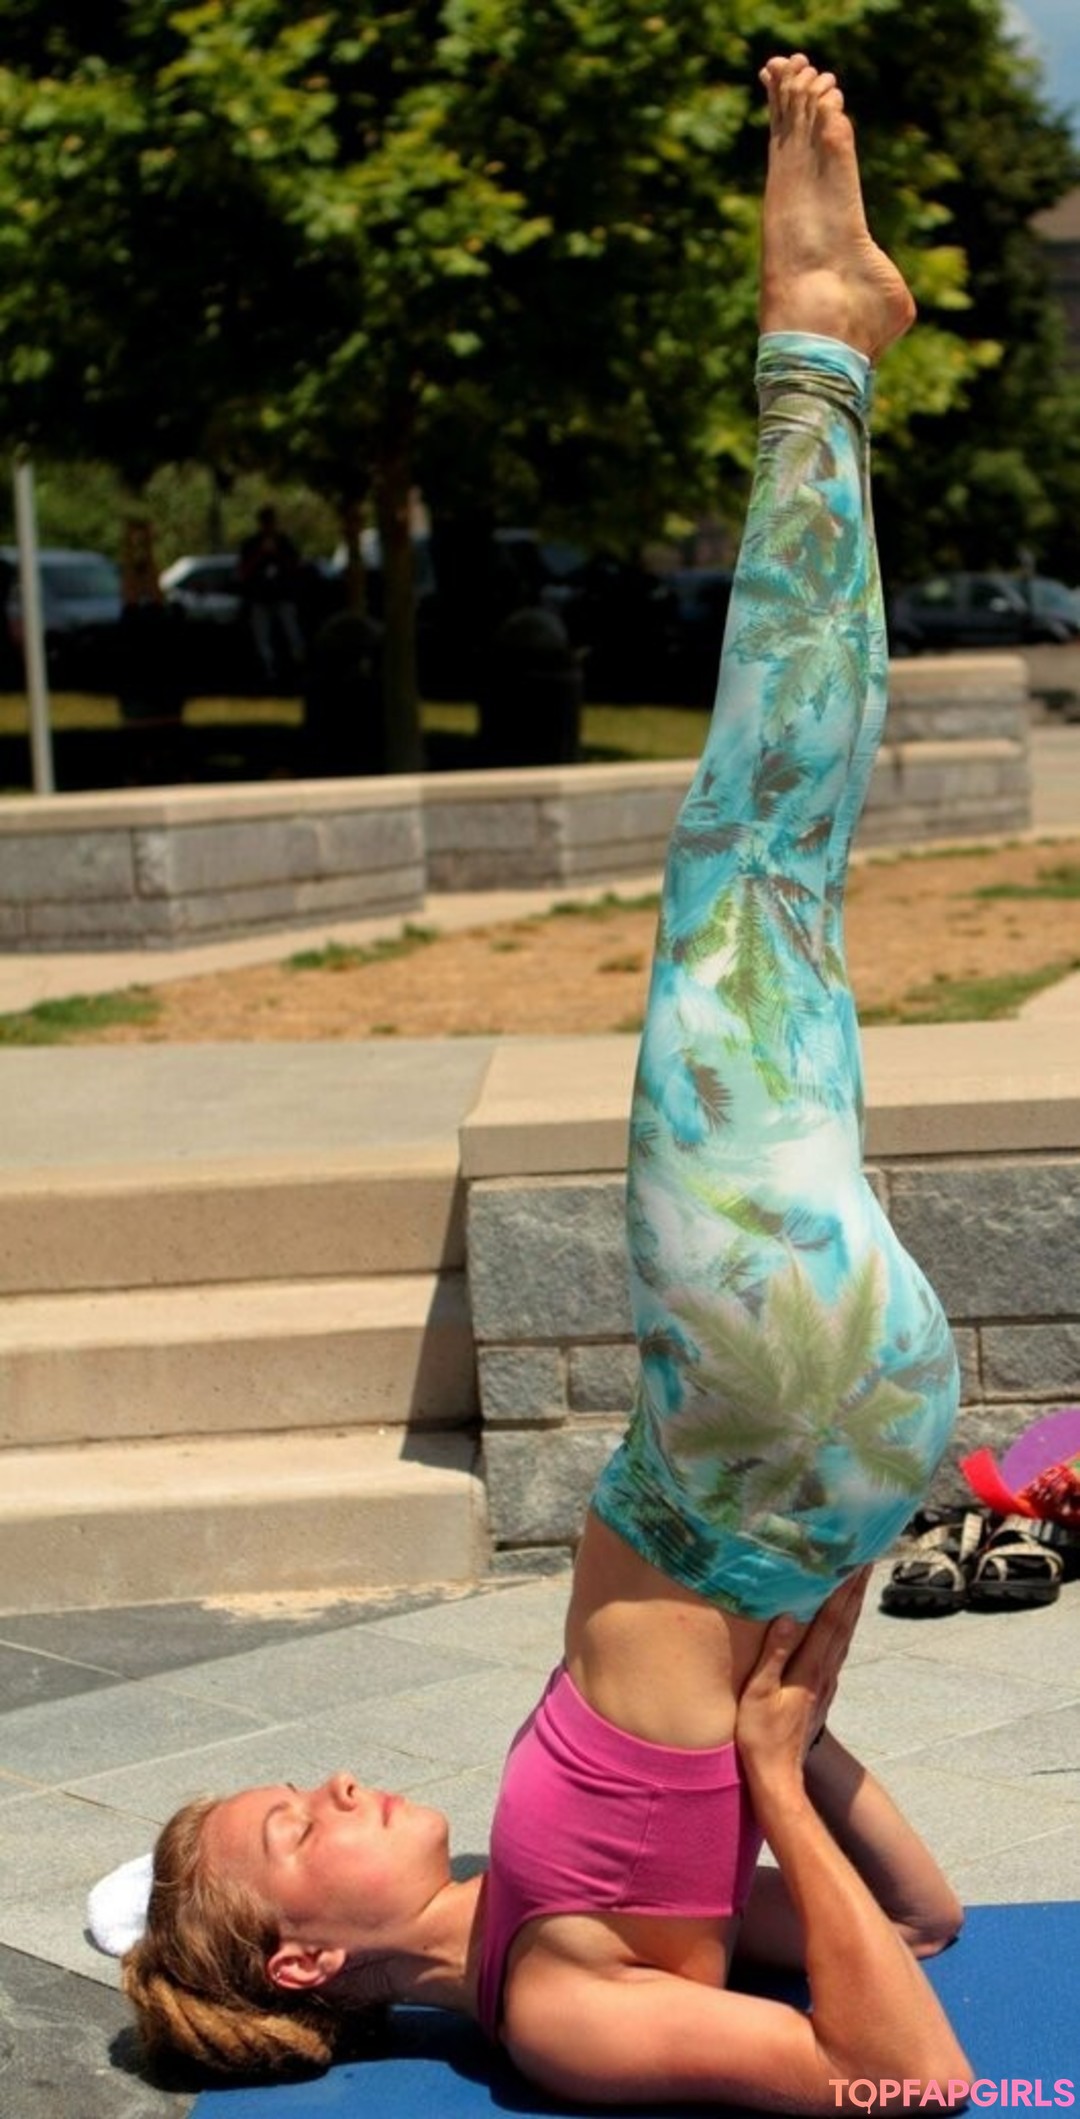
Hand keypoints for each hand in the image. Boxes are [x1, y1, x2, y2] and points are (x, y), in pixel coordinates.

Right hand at [736, 1568, 870, 1785]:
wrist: (779, 1779)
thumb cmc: (761, 1738)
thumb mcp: (759, 1695)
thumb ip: (774, 1655)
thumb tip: (788, 1616)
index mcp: (810, 1670)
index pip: (832, 1621)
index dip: (843, 1590)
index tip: (855, 1562)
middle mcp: (824, 1673)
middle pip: (844, 1625)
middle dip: (855, 1591)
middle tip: (865, 1560)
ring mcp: (825, 1685)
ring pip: (844, 1638)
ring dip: (852, 1608)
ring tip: (857, 1584)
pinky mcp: (820, 1694)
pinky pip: (837, 1652)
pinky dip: (843, 1630)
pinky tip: (841, 1627)